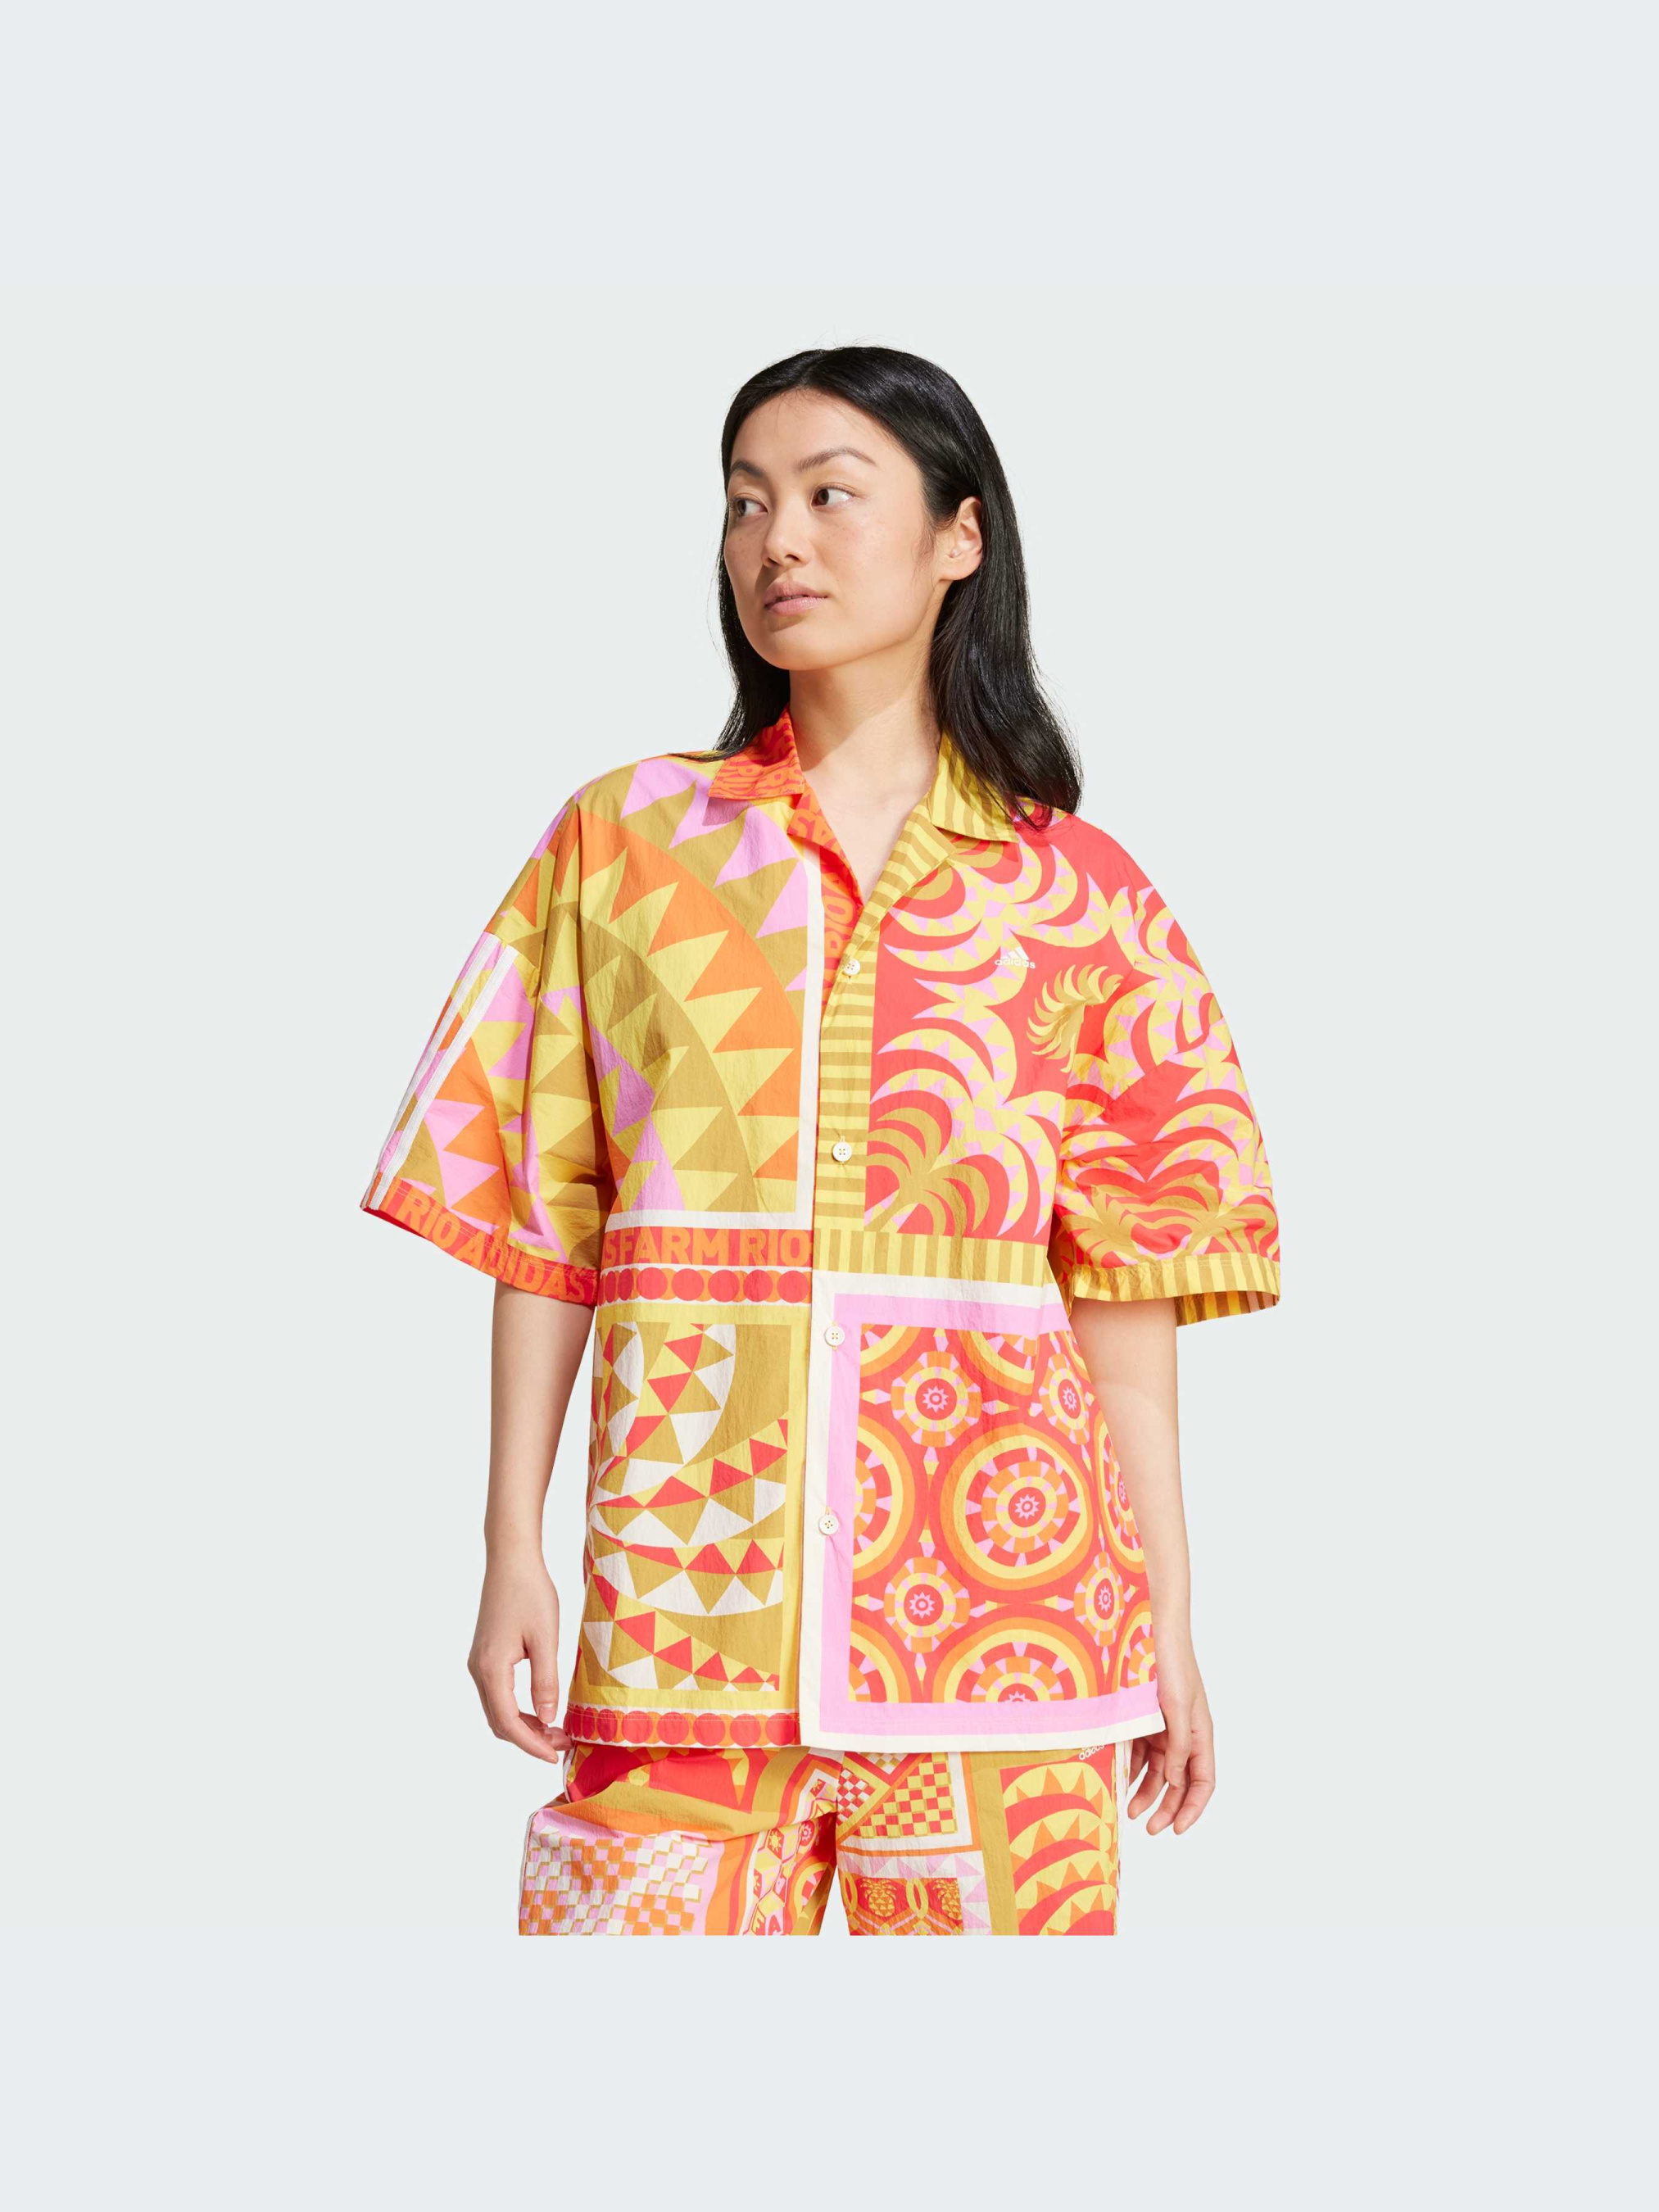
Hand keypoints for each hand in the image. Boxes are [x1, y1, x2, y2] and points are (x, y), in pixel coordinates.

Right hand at [468, 1548, 571, 1762]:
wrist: (511, 1560)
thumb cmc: (530, 1593)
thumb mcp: (545, 1638)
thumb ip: (546, 1681)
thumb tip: (549, 1719)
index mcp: (491, 1668)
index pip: (508, 1722)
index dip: (531, 1745)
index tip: (555, 1756)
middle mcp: (479, 1670)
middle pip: (499, 1722)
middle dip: (530, 1739)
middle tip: (562, 1744)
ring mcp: (479, 1663)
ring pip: (498, 1709)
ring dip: (525, 1725)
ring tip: (557, 1730)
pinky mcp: (486, 1655)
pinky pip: (499, 1694)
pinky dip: (519, 1709)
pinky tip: (542, 1708)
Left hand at [1123, 1639, 1213, 1835]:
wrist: (1148, 1629)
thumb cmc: (1169, 1664)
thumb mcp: (1175, 1708)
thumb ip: (1178, 1747)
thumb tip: (1177, 1783)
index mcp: (1200, 1734)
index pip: (1203, 1782)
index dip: (1192, 1808)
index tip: (1177, 1830)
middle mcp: (1183, 1735)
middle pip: (1179, 1783)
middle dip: (1166, 1807)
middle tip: (1148, 1828)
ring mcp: (1163, 1728)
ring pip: (1157, 1772)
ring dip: (1146, 1792)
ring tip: (1128, 1810)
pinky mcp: (1143, 1720)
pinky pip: (1139, 1753)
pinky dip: (1131, 1770)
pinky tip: (1119, 1781)